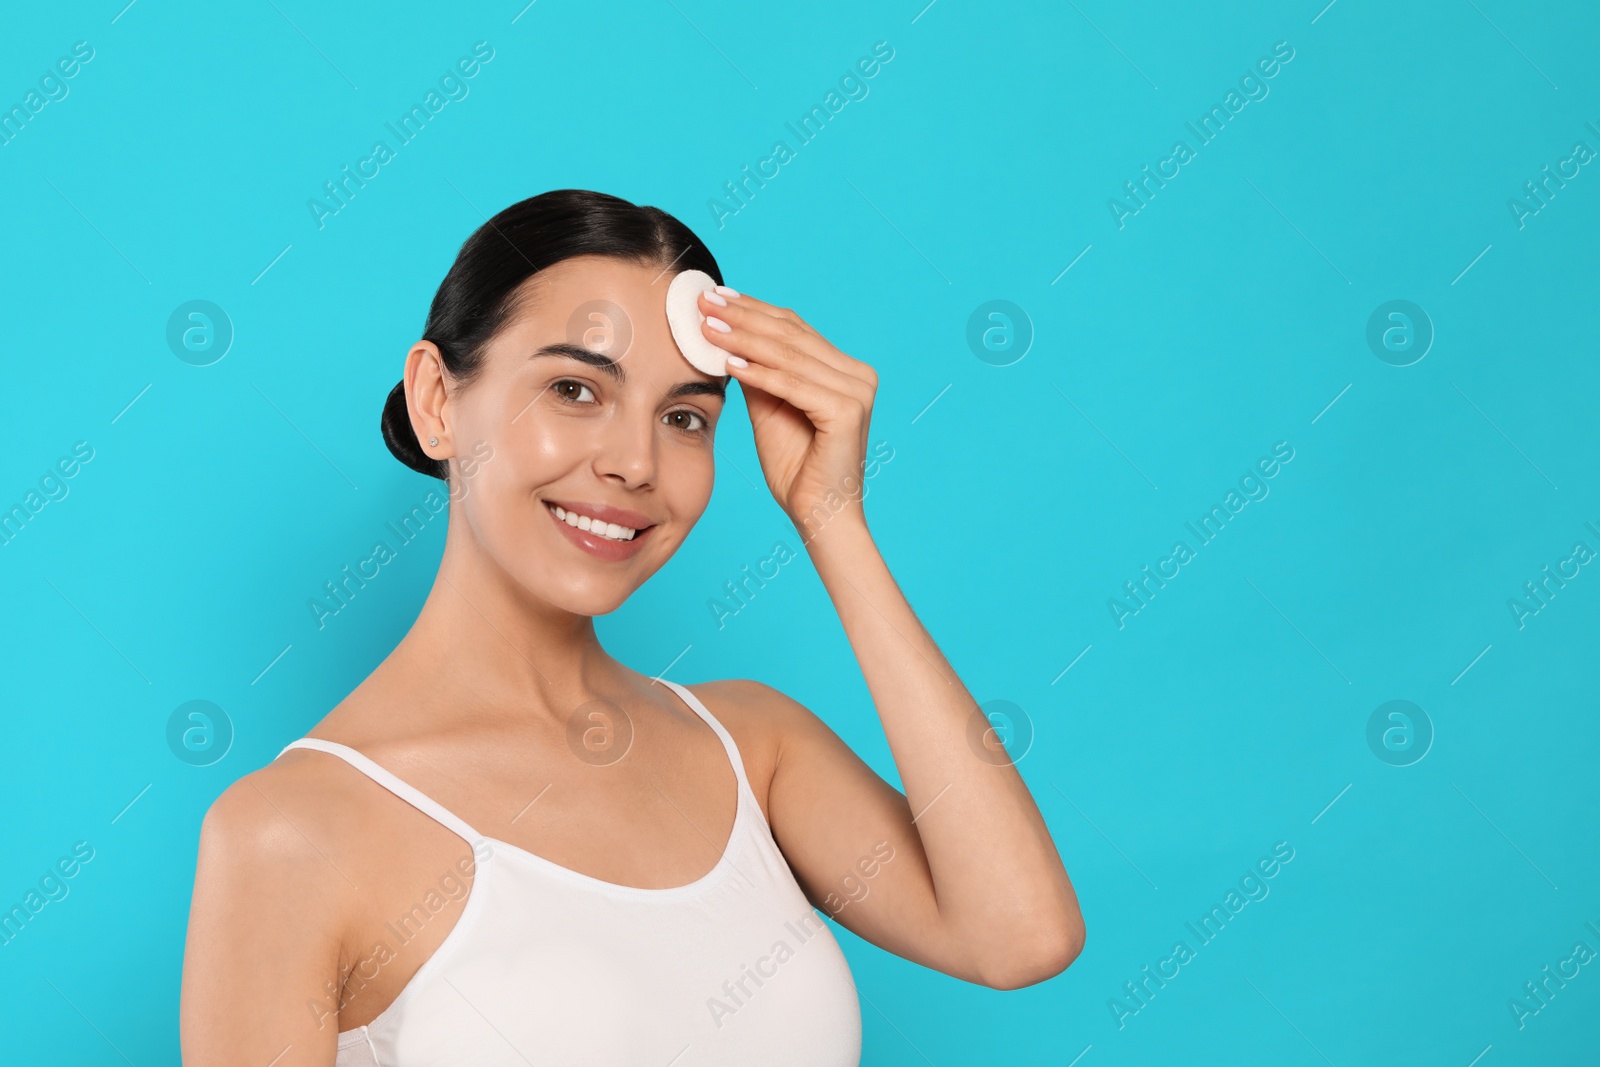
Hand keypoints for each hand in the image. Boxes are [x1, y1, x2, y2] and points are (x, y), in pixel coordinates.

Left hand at [697, 289, 877, 533]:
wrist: (819, 515)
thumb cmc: (796, 469)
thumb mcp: (769, 409)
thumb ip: (757, 372)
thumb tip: (725, 334)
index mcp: (846, 370)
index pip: (794, 328)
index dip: (753, 309)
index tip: (716, 296)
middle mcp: (858, 375)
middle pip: (792, 335)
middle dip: (744, 316)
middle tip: (705, 301)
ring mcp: (857, 391)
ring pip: (789, 356)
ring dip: (744, 339)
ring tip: (708, 327)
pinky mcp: (847, 411)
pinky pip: (792, 385)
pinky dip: (758, 373)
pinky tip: (729, 363)